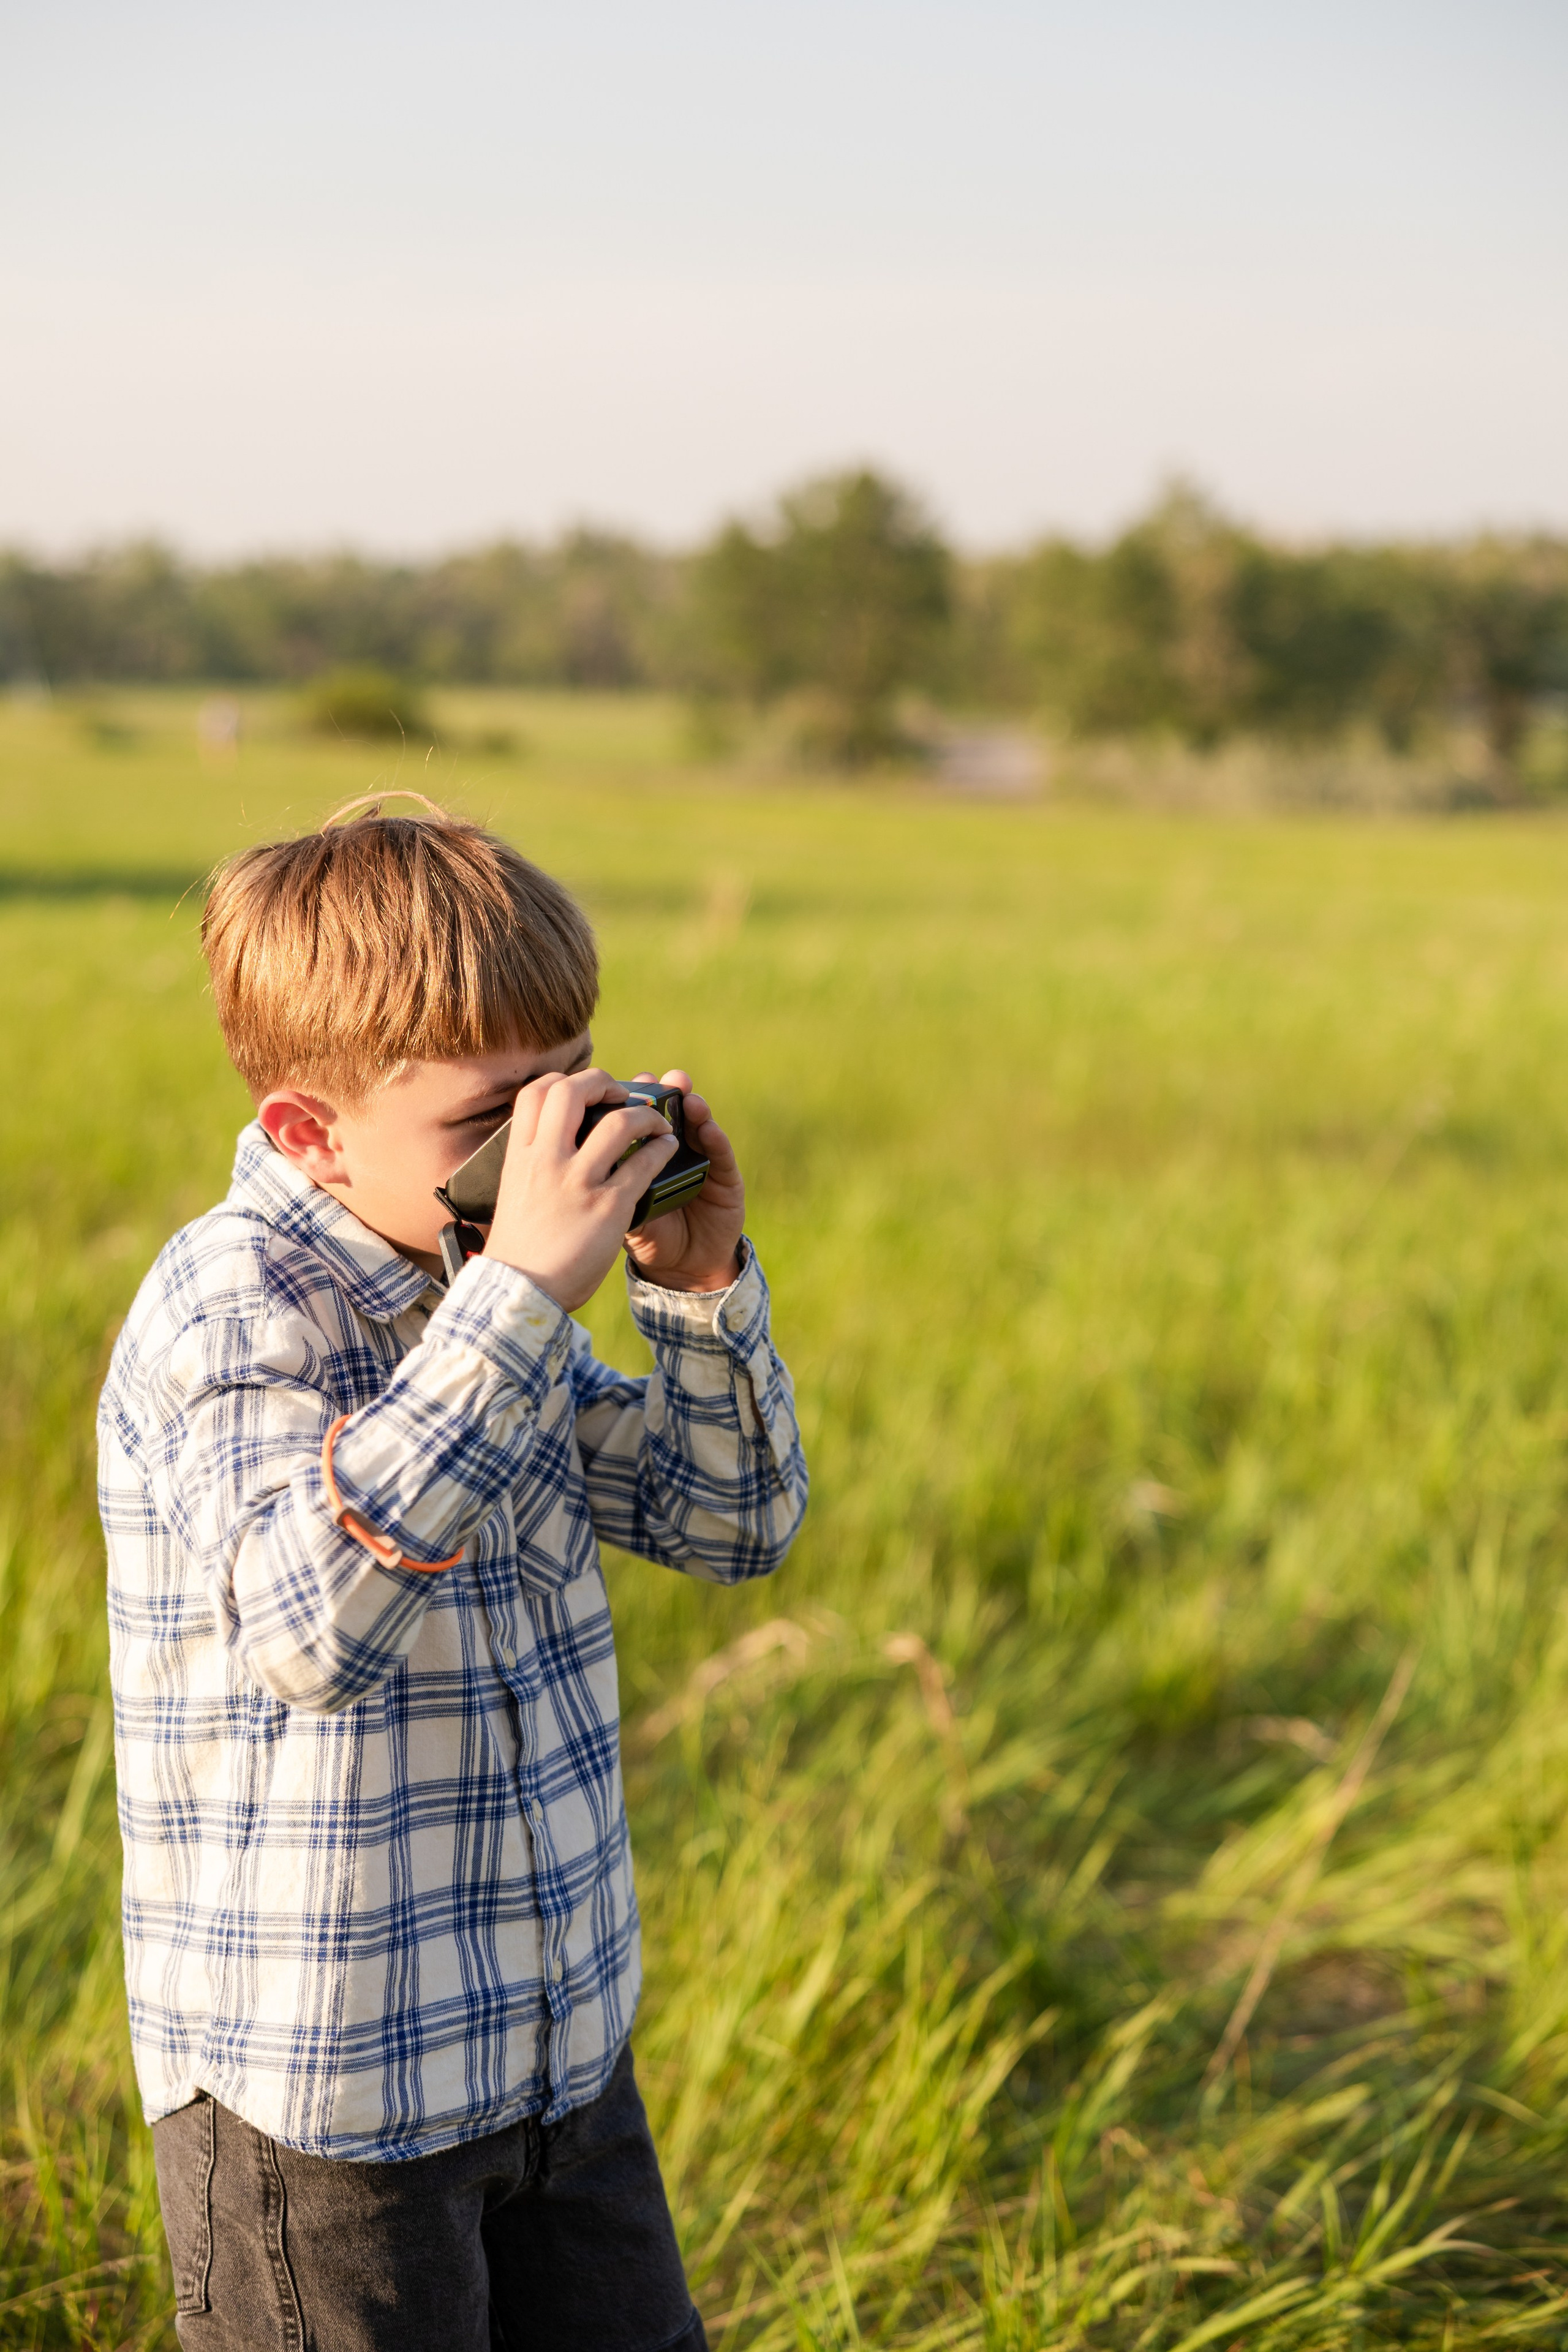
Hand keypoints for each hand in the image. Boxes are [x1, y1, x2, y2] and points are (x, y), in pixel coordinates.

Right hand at [483, 1068, 678, 1310]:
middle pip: (573, 1091)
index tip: (583, 1091)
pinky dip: (662, 1150)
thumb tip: (542, 1141)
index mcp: (521, 1156)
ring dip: (646, 1117)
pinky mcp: (608, 1208)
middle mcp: (546, 1161)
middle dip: (603, 1084)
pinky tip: (669, 1150)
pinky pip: (644, 1164)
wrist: (522, 1294)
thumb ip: (530, 1162)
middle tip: (622, 1096)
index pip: (536, 1093)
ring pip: (620, 1123)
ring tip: (659, 1123)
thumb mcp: (514, 1192)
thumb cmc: (520, 1248)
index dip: (563, 1081)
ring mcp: (578, 1183)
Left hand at [622, 1070, 744, 1292]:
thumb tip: (570, 1160)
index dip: (629, 1101)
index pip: (636, 1120)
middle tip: (660, 1081)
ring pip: (698, 1125)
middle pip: (669, 1113)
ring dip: (693, 1108)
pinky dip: (716, 1139)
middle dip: (665, 1093)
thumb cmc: (648, 1236)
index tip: (620, 1086)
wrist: (683, 1270)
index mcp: (644, 1154)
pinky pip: (723, 1156)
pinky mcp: (727, 1180)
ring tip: (687, 1098)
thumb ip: (602, 1186)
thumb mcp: (617, 1214)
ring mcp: (702, 1161)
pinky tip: (708, 1129)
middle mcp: (673, 1151)